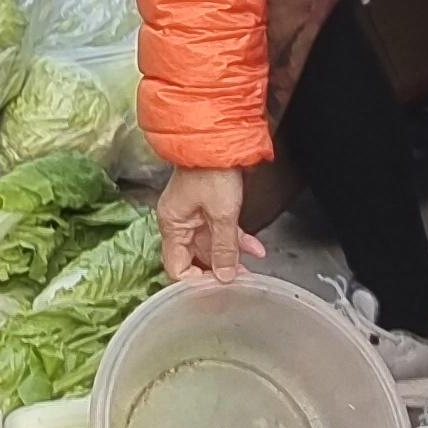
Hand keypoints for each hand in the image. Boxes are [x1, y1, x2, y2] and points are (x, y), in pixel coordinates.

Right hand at [157, 168, 264, 285]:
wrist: (219, 139)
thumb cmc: (212, 171)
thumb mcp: (222, 214)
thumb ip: (223, 248)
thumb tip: (224, 277)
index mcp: (172, 225)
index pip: (176, 267)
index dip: (196, 281)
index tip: (217, 289)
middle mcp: (179, 222)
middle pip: (195, 257)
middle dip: (219, 269)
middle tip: (240, 282)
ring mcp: (193, 214)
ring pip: (211, 244)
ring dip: (232, 254)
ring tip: (253, 267)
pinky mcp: (207, 206)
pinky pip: (219, 230)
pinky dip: (236, 239)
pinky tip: (255, 247)